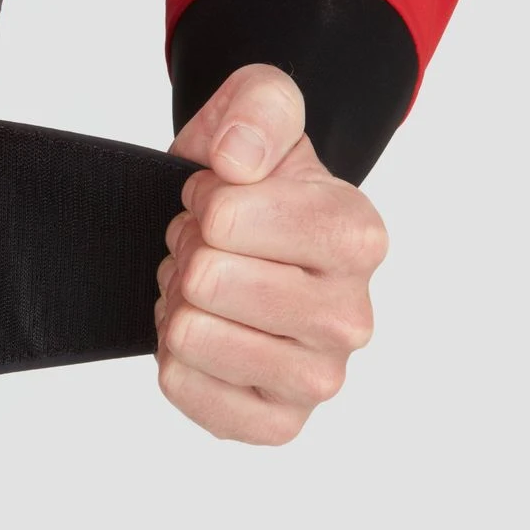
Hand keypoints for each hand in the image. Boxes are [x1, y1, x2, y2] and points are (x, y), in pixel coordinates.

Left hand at [156, 64, 388, 444]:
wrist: (239, 235)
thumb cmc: (253, 177)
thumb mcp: (261, 108)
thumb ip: (257, 109)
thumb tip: (236, 160)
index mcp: (358, 236)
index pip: (227, 218)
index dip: (202, 199)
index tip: (221, 197)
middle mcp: (352, 318)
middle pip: (206, 280)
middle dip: (188, 251)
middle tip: (209, 246)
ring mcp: (316, 379)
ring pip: (189, 335)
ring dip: (178, 301)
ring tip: (207, 286)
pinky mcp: (275, 422)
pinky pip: (182, 386)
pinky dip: (172, 352)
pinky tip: (206, 329)